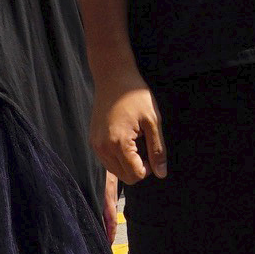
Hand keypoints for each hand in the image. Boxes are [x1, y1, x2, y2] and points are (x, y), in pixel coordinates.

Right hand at [91, 70, 165, 184]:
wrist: (113, 76)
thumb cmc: (135, 95)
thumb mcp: (153, 121)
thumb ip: (157, 150)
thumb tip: (162, 174)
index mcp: (119, 143)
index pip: (135, 175)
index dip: (148, 168)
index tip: (151, 151)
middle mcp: (103, 148)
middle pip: (125, 177)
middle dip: (138, 168)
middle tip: (145, 147)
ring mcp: (95, 145)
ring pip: (115, 171)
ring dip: (127, 164)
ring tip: (135, 141)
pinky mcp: (93, 140)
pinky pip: (107, 160)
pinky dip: (118, 158)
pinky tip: (125, 140)